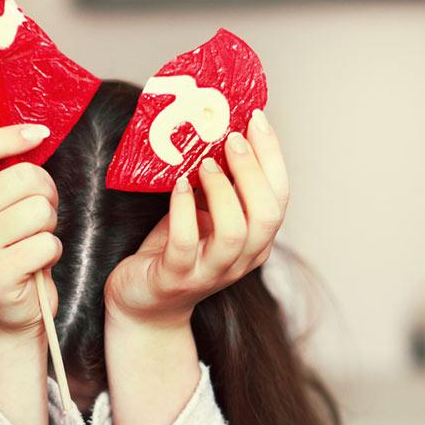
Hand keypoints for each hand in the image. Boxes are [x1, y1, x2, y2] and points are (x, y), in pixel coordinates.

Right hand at [0, 123, 62, 336]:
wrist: (11, 307)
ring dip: (49, 226)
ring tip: (34, 240)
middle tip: (39, 214)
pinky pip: (46, 244)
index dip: (6, 136)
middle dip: (46, 193)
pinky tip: (36, 263)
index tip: (39, 134)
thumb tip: (36, 132)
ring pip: (39, 210)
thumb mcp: (3, 204)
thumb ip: (8, 171)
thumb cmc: (15, 246)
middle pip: (22, 177)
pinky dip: (52, 252)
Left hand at [104, 109, 289, 326]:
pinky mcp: (175, 278)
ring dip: (222, 191)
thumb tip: (221, 130)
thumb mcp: (203, 215)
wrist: (145, 304)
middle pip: (267, 216)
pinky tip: (178, 186)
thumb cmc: (174, 252)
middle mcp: (240, 260)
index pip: (279, 198)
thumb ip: (218, 185)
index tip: (257, 120)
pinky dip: (184, 210)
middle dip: (253, 171)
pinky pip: (186, 243)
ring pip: (235, 233)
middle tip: (231, 138)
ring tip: (203, 163)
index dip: (272, 157)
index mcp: (255, 241)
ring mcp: (209, 272)